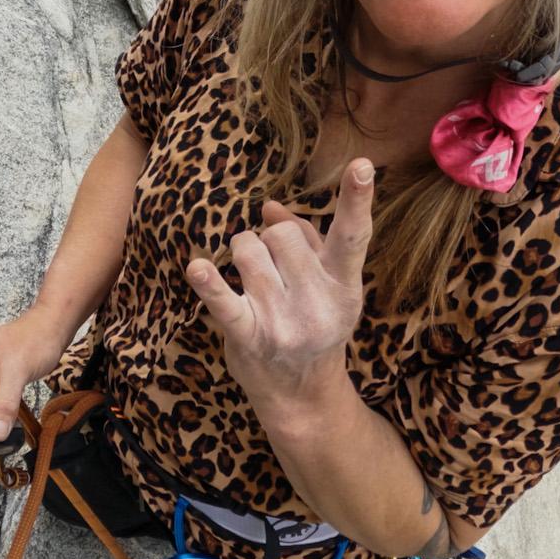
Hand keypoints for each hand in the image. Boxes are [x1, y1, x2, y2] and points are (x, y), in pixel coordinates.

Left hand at [184, 158, 375, 404]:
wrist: (301, 394)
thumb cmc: (314, 324)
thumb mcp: (325, 285)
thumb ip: (305, 239)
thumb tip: (269, 206)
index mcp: (343, 284)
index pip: (353, 235)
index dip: (358, 199)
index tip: (361, 164)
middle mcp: (318, 301)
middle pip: (281, 233)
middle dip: (270, 240)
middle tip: (275, 268)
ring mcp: (283, 320)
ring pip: (248, 249)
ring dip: (242, 255)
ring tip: (251, 280)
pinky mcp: (250, 336)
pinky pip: (224, 302)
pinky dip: (209, 284)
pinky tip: (198, 269)